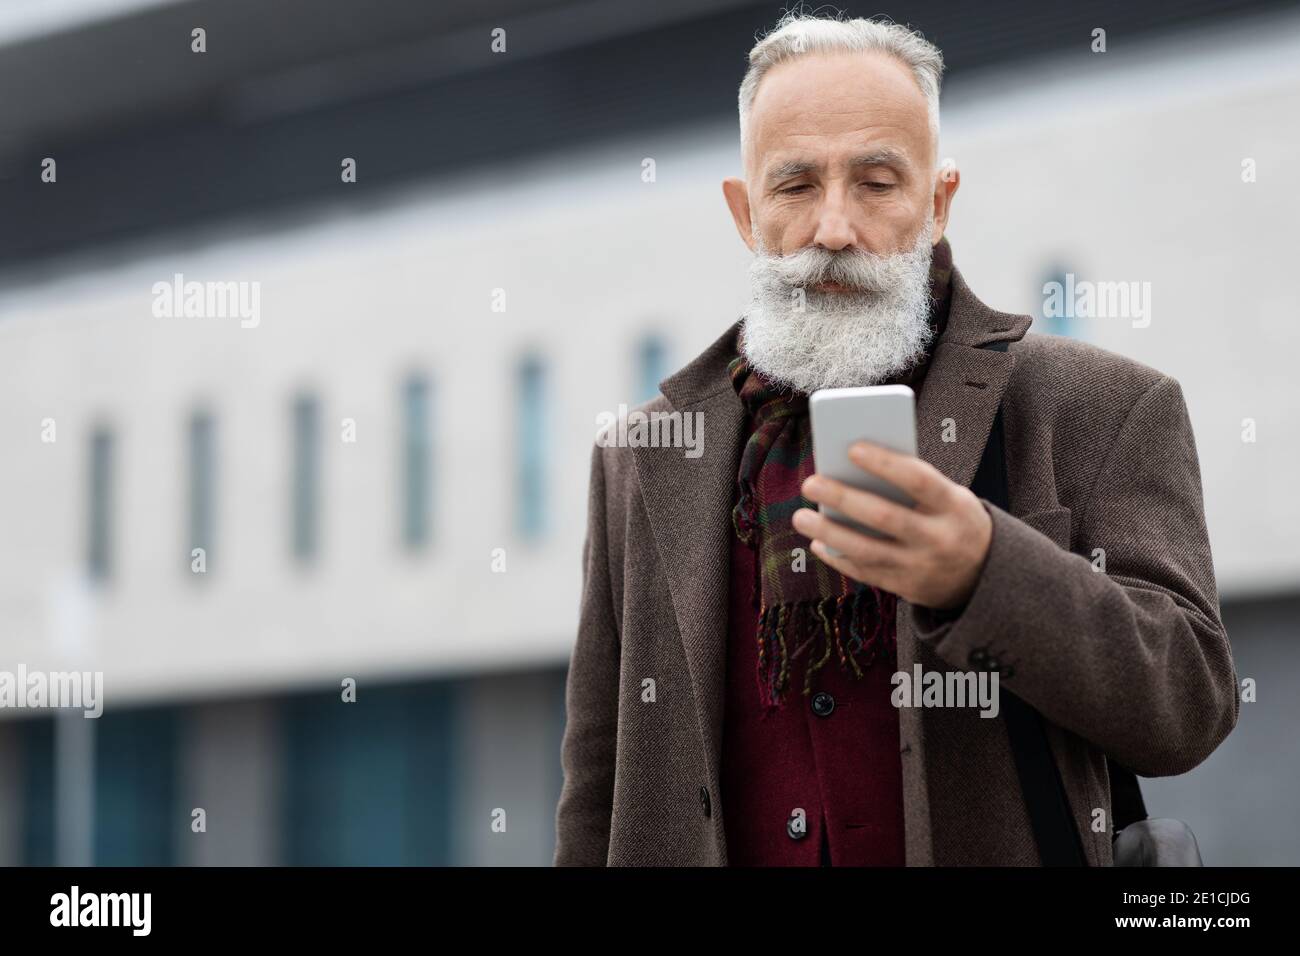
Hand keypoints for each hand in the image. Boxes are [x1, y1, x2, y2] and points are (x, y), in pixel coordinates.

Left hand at [792, 441, 992, 609]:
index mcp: (954, 506)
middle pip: (885, 517)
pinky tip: (818, 541)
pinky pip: (866, 573)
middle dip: (843, 498)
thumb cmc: (952, 519)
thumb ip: (911, 485)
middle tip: (810, 482)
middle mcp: (939, 538)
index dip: (885, 463)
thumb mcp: (949, 497)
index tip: (852, 448)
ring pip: (868, 551)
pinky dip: (838, 557)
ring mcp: (922, 567)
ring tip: (801, 516)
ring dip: (830, 533)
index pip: (918, 480)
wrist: (984, 575)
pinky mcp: (906, 588)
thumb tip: (852, 468)